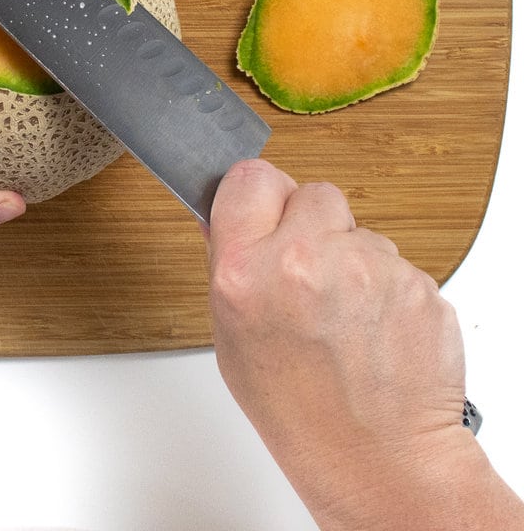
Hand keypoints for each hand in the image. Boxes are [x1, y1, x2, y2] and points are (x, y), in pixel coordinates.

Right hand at [207, 159, 482, 527]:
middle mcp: (305, 260)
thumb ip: (226, 263)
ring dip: (349, 256)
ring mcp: (368, 269)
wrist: (378, 460)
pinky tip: (373, 326)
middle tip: (305, 270)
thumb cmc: (298, 409)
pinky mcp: (416, 282)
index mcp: (246, 271)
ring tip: (342, 313)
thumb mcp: (230, 335)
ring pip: (357, 228)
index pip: (249, 177)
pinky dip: (385, 285)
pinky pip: (394, 260)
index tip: (261, 212)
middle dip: (308, 223)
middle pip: (310, 192)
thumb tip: (220, 213)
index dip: (256, 197)